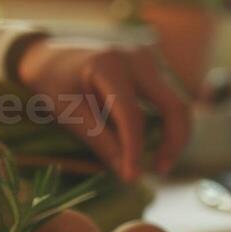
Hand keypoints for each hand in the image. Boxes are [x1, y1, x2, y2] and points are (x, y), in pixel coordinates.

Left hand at [15, 41, 189, 181]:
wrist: (51, 54)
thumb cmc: (53, 82)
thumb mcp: (68, 112)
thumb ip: (100, 140)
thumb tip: (127, 173)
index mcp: (108, 65)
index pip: (131, 115)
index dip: (134, 149)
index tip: (132, 177)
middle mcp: (138, 58)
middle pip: (174, 104)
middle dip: (175, 141)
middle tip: (161, 170)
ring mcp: (151, 60)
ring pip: (179, 103)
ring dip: (175, 134)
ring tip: (159, 161)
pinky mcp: (156, 68)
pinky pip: (171, 100)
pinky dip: (169, 124)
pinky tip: (155, 142)